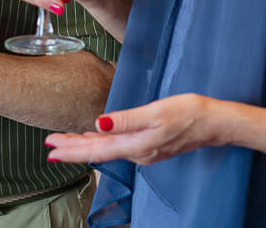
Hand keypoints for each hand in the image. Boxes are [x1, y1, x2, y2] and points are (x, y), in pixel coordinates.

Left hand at [44, 93, 224, 165]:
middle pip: (98, 152)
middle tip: (49, 144)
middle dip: (72, 147)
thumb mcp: (155, 112)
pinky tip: (96, 138)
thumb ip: (125, 120)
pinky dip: (101, 143)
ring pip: (107, 149)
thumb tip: (98, 124)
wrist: (216, 123)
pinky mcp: (150, 145)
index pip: (95, 150)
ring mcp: (145, 150)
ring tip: (65, 141)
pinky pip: (118, 146)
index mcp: (135, 145)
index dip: (71, 149)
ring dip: (85, 145)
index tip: (50, 150)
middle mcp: (138, 152)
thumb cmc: (189, 114)